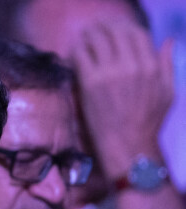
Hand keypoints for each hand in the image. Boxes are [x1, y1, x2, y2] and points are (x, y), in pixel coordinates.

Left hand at [71, 19, 173, 177]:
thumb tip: (168, 41)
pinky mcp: (91, 84)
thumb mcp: (168, 93)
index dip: (124, 28)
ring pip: (97, 40)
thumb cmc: (147, 125)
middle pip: (116, 32)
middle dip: (104, 27)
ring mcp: (110, 73)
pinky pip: (82, 56)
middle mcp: (132, 65)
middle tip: (94, 28)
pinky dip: (77, 50)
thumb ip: (168, 65)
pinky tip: (74, 50)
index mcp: (151, 66)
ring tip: (83, 36)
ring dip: (89, 35)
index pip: (137, 34)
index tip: (114, 29)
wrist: (127, 147)